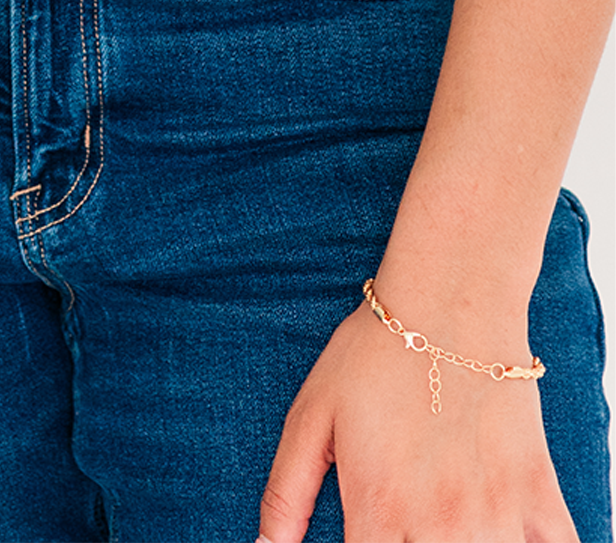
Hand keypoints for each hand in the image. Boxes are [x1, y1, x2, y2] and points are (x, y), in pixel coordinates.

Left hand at [260, 297, 576, 541]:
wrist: (447, 307)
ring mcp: (496, 517)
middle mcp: (440, 526)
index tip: (362, 539)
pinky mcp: (540, 499)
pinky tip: (505, 532)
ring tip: (444, 526)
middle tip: (402, 524)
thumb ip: (287, 491)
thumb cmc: (371, 356)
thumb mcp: (311, 416)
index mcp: (378, 510)